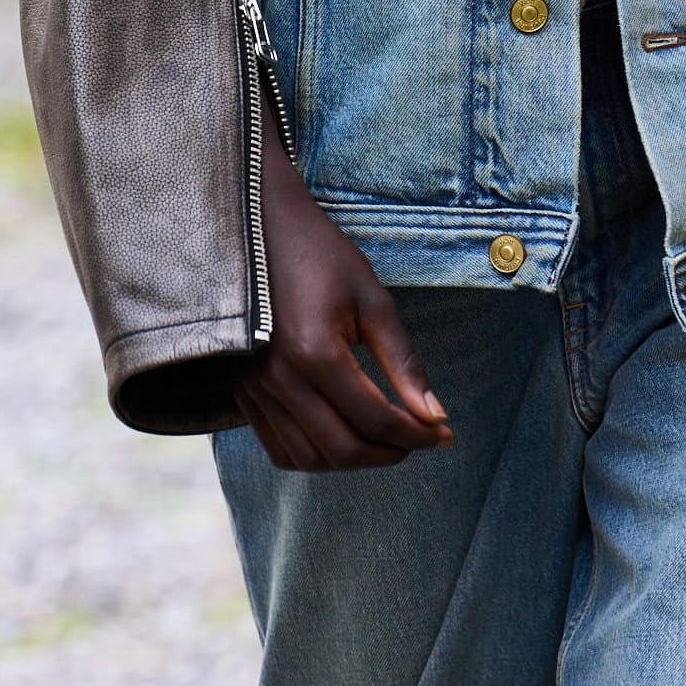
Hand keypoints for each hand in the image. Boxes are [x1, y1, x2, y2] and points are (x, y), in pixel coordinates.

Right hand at [236, 84, 453, 471]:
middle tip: (420, 438)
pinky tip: (343, 434)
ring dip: (352, 460)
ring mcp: (254, 389)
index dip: (417, 434)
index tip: (444, 433)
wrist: (259, 226)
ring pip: (308, 458)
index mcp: (315, 351)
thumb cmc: (321, 254)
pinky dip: (316, 455)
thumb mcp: (372, 298)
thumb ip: (403, 361)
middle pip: (342, 448)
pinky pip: (279, 447)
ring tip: (384, 440)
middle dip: (389, 453)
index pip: (375, 418)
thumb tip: (435, 416)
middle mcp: (279, 378)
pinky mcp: (241, 391)